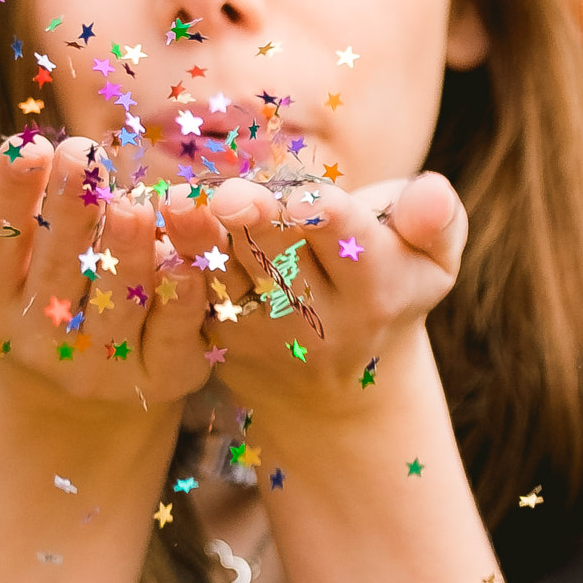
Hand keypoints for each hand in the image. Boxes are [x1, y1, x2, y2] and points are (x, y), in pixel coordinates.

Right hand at [0, 135, 214, 412]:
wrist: (70, 397)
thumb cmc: (14, 298)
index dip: (7, 200)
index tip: (25, 147)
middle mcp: (41, 340)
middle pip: (57, 271)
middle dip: (70, 210)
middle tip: (83, 152)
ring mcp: (102, 364)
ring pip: (117, 302)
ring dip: (127, 251)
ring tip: (133, 202)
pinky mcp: (160, 378)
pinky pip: (174, 335)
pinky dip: (182, 297)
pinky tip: (187, 256)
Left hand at [175, 169, 466, 422]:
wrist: (342, 391)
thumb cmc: (390, 286)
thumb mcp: (431, 261)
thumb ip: (437, 219)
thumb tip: (433, 192)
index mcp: (376, 287)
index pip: (343, 239)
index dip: (314, 214)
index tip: (299, 196)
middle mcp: (320, 321)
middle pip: (278, 256)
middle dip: (252, 223)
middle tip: (222, 195)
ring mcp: (264, 338)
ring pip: (226, 280)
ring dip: (196, 241)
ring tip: (174, 203)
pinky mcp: (219, 347)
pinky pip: (188, 303)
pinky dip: (168, 268)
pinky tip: (145, 230)